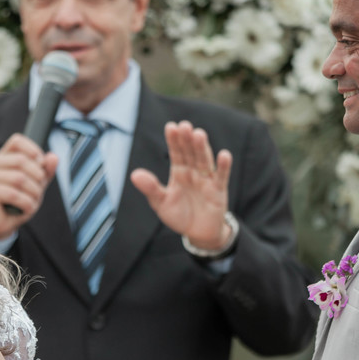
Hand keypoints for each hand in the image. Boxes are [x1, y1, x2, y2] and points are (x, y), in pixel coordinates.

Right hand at [0, 133, 59, 239]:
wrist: (1, 224)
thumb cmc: (16, 202)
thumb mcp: (35, 184)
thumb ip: (45, 171)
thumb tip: (53, 157)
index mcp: (2, 157)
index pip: (17, 141)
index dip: (34, 151)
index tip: (41, 167)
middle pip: (22, 161)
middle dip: (37, 178)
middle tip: (39, 192)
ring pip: (20, 178)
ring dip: (33, 194)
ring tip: (33, 202)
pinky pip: (14, 194)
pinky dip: (26, 204)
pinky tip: (26, 208)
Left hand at [129, 121, 232, 251]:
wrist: (198, 233)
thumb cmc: (179, 216)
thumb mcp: (161, 203)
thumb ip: (151, 188)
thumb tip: (134, 174)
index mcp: (179, 172)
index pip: (176, 153)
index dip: (174, 140)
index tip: (171, 126)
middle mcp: (193, 172)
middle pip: (190, 153)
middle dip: (187, 140)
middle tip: (184, 126)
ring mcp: (207, 180)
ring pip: (204, 161)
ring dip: (202, 148)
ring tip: (199, 134)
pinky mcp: (218, 191)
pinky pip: (221, 177)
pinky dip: (223, 167)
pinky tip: (224, 155)